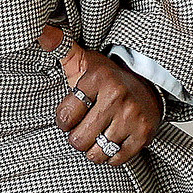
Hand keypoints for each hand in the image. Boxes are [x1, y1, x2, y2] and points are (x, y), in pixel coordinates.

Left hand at [42, 22, 160, 167]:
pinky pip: (116, 160)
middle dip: (78, 139)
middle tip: (86, 128)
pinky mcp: (144, 134)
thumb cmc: (108, 79)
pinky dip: (110, 156)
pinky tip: (113, 140)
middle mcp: (116, 96)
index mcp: (98, 78)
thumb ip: (60, 48)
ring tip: (99, 135)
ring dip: (94, 149)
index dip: (64, 121)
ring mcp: (132, 116)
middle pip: (79, 140)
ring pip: (96, 153)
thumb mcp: (83, 62)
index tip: (73, 114)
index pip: (64, 117)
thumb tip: (43, 32)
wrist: (148, 85)